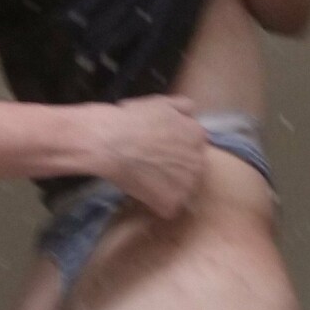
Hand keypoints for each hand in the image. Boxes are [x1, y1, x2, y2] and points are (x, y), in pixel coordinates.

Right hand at [99, 95, 206, 218]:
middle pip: (191, 171)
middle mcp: (199, 162)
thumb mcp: (161, 101)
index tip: (160, 152)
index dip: (176, 152)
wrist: (111, 142)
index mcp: (198, 137)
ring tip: (145, 179)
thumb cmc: (132, 119)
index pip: (194, 149)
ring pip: (181, 191)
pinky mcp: (172, 203)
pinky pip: (167, 208)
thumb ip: (183, 107)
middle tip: (151, 166)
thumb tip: (192, 113)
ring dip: (167, 188)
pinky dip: (156, 204)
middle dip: (175, 171)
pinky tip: (142, 192)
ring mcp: (187, 185)